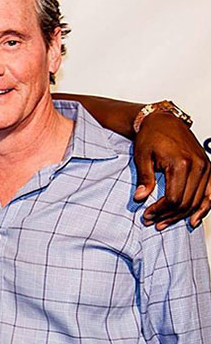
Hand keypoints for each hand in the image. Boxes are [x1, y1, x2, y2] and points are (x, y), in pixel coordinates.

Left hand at [133, 110, 210, 228]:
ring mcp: (206, 167)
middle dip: (168, 215)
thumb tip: (140, 198)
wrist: (164, 120)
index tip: (146, 215)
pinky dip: (204, 208)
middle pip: (186, 202)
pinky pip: (210, 193)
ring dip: (181, 216)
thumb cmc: (151, 135)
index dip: (159, 211)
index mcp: (181, 163)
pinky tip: (193, 220)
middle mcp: (198, 166)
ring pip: (197, 201)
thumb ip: (144, 178)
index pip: (173, 198)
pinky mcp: (208, 168)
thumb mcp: (142, 156)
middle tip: (152, 221)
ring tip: (164, 223)